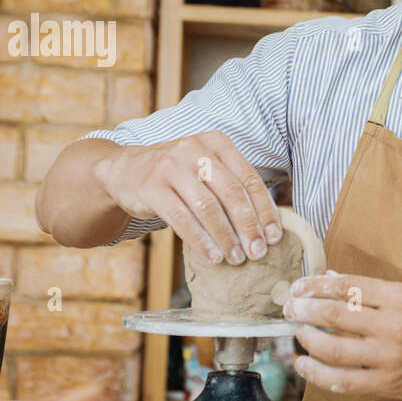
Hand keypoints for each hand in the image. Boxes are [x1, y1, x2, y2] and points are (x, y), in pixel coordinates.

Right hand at [93, 129, 282, 264]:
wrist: (126, 170)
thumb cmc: (179, 176)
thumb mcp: (207, 168)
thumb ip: (233, 186)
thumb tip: (268, 226)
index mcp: (217, 142)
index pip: (249, 179)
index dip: (265, 210)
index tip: (275, 236)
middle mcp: (195, 149)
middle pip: (231, 193)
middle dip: (248, 226)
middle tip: (258, 252)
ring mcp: (170, 166)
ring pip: (207, 207)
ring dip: (226, 237)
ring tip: (237, 258)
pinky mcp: (151, 186)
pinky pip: (181, 218)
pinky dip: (201, 241)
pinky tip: (213, 257)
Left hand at [287, 274, 401, 400]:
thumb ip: (377, 292)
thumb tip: (337, 280)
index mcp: (401, 298)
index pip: (346, 287)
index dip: (315, 286)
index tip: (299, 287)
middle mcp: (392, 326)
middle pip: (332, 315)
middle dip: (303, 310)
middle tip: (289, 308)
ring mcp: (388, 358)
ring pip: (331, 348)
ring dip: (306, 339)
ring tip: (297, 333)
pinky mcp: (388, 384)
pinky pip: (342, 380)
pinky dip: (317, 372)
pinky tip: (305, 364)